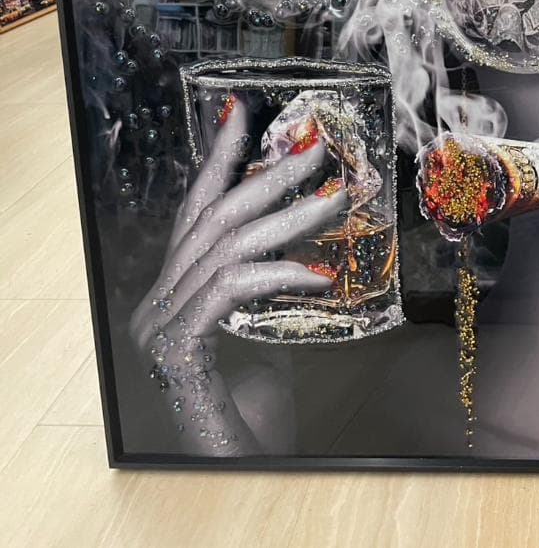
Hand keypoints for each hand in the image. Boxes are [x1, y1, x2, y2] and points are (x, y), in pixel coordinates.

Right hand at [128, 98, 346, 454]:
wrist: (240, 473)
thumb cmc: (259, 413)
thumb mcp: (271, 338)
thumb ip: (273, 292)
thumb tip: (312, 250)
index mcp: (175, 294)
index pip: (196, 213)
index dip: (218, 160)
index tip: (243, 113)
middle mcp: (156, 304)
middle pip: (211, 219)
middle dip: (264, 176)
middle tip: (315, 147)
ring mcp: (157, 329)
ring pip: (224, 247)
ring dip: (286, 217)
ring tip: (335, 198)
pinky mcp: (174, 354)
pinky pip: (227, 291)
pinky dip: (275, 273)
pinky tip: (318, 273)